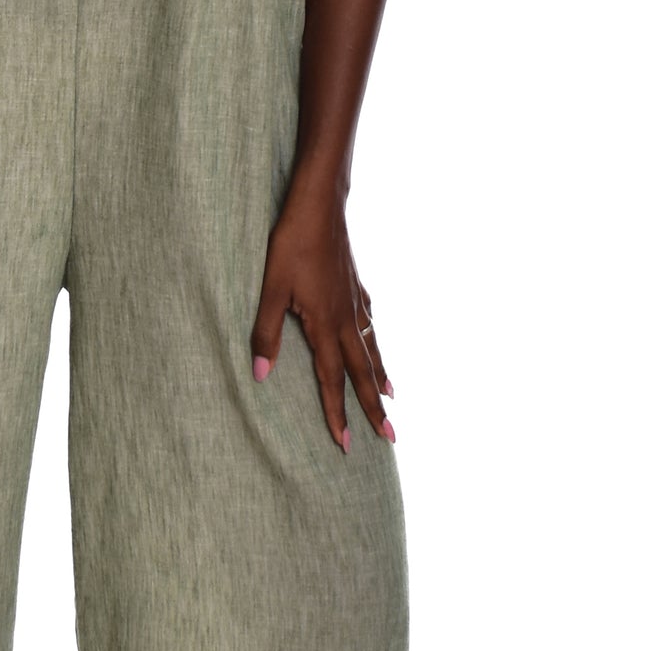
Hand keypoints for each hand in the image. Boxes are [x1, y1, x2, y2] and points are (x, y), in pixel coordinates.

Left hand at [250, 187, 395, 451]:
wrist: (320, 205)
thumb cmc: (291, 243)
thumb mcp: (270, 289)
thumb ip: (266, 333)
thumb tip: (261, 374)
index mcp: (325, 325)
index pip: (331, 381)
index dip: (337, 414)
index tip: (347, 445)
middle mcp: (346, 319)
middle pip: (362, 373)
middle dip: (373, 407)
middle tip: (390, 436)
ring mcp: (354, 301)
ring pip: (371, 348)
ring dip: (380, 375)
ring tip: (391, 397)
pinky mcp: (354, 285)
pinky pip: (369, 323)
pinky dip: (374, 341)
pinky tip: (374, 340)